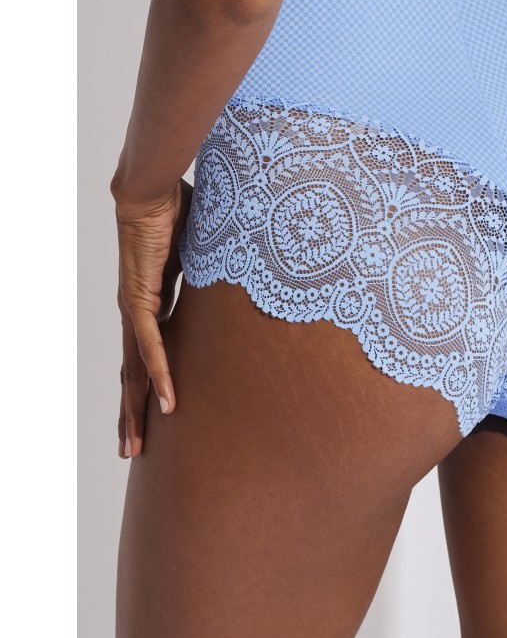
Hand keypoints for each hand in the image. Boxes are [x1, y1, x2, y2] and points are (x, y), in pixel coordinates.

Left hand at [114, 178, 192, 457]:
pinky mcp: (138, 298)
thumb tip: (245, 272)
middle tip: (133, 450)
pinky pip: (150, 344)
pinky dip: (160, 374)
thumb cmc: (175, 210)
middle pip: (132, 373)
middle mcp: (136, 313)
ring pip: (134, 370)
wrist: (150, 187)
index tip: (155, 413)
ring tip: (136, 446)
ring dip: (136, 410)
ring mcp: (133, 309)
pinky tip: (166, 403)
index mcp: (149, 304)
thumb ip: (212, 272)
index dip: (147, 386)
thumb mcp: (201, 254)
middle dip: (131, 413)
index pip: (145, 355)